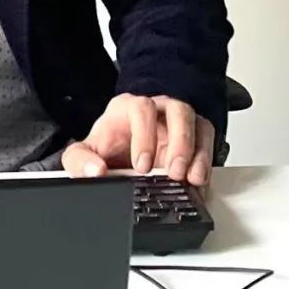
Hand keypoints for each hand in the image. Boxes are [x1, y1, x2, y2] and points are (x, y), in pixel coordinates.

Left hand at [61, 95, 214, 185]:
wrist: (128, 141)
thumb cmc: (112, 142)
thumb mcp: (90, 149)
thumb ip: (80, 159)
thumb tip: (93, 171)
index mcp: (129, 108)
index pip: (141, 108)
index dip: (144, 135)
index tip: (141, 166)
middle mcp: (159, 109)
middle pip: (177, 112)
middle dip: (179, 143)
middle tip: (174, 172)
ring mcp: (180, 122)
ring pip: (197, 124)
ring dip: (196, 153)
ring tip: (191, 179)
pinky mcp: (196, 135)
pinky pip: (208, 141)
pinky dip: (206, 162)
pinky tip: (200, 181)